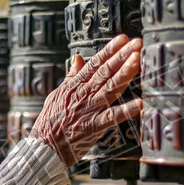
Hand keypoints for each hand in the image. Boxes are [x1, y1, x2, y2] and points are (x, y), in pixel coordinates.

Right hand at [29, 35, 142, 167]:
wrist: (44, 146)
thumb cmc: (50, 122)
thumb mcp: (57, 94)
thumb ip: (70, 76)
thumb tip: (76, 58)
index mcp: (75, 85)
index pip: (95, 63)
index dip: (110, 50)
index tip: (123, 39)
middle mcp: (84, 93)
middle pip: (106, 71)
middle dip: (122, 56)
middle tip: (138, 43)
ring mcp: (89, 109)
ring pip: (110, 88)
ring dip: (125, 74)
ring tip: (138, 60)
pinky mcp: (93, 126)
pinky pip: (112, 117)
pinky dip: (125, 111)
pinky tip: (139, 104)